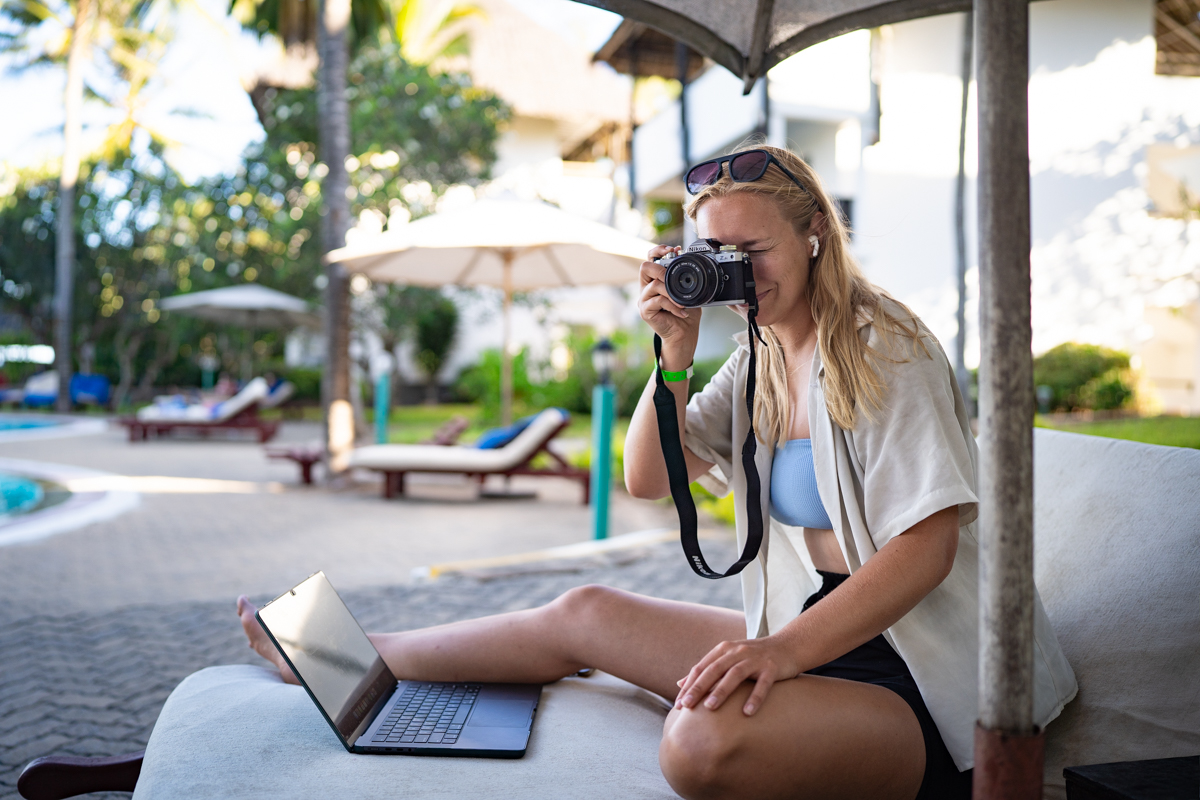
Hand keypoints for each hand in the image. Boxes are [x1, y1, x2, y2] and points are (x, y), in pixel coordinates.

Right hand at [638, 245, 699, 360]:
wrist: (684, 335)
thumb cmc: (686, 314)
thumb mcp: (688, 292)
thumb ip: (684, 279)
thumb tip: (688, 262)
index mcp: (655, 280)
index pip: (650, 259)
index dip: (659, 250)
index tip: (674, 250)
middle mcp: (647, 288)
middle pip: (644, 267)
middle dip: (661, 269)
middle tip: (672, 277)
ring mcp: (644, 300)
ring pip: (654, 285)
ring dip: (671, 292)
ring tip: (682, 302)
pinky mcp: (645, 311)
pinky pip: (658, 301)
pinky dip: (672, 305)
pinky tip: (681, 311)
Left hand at [674, 636, 799, 715]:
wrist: (787, 646)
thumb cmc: (753, 657)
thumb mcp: (728, 659)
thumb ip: (706, 670)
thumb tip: (680, 683)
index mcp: (724, 650)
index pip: (702, 668)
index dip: (689, 685)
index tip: (678, 704)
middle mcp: (737, 652)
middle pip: (714, 670)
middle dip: (699, 688)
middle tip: (686, 706)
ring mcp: (755, 659)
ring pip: (735, 674)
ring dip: (721, 690)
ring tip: (710, 708)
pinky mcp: (772, 668)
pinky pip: (763, 684)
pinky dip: (755, 697)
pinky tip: (747, 713)